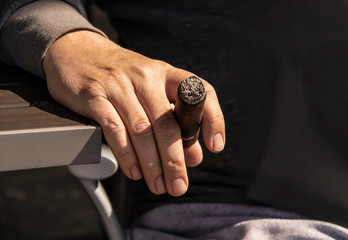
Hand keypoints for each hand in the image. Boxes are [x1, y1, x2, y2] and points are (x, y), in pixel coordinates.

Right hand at [43, 31, 224, 195]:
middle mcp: (146, 77)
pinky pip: (115, 130)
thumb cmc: (119, 75)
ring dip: (152, 164)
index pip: (200, 91)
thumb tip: (193, 157)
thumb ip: (173, 120)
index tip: (215, 146)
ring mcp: (119, 85)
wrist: (76, 51)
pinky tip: (134, 171)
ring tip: (158, 185)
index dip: (213, 119)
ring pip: (142, 131)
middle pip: (167, 123)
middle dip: (175, 160)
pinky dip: (126, 155)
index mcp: (165, 74)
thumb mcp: (150, 88)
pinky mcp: (95, 95)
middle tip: (179, 185)